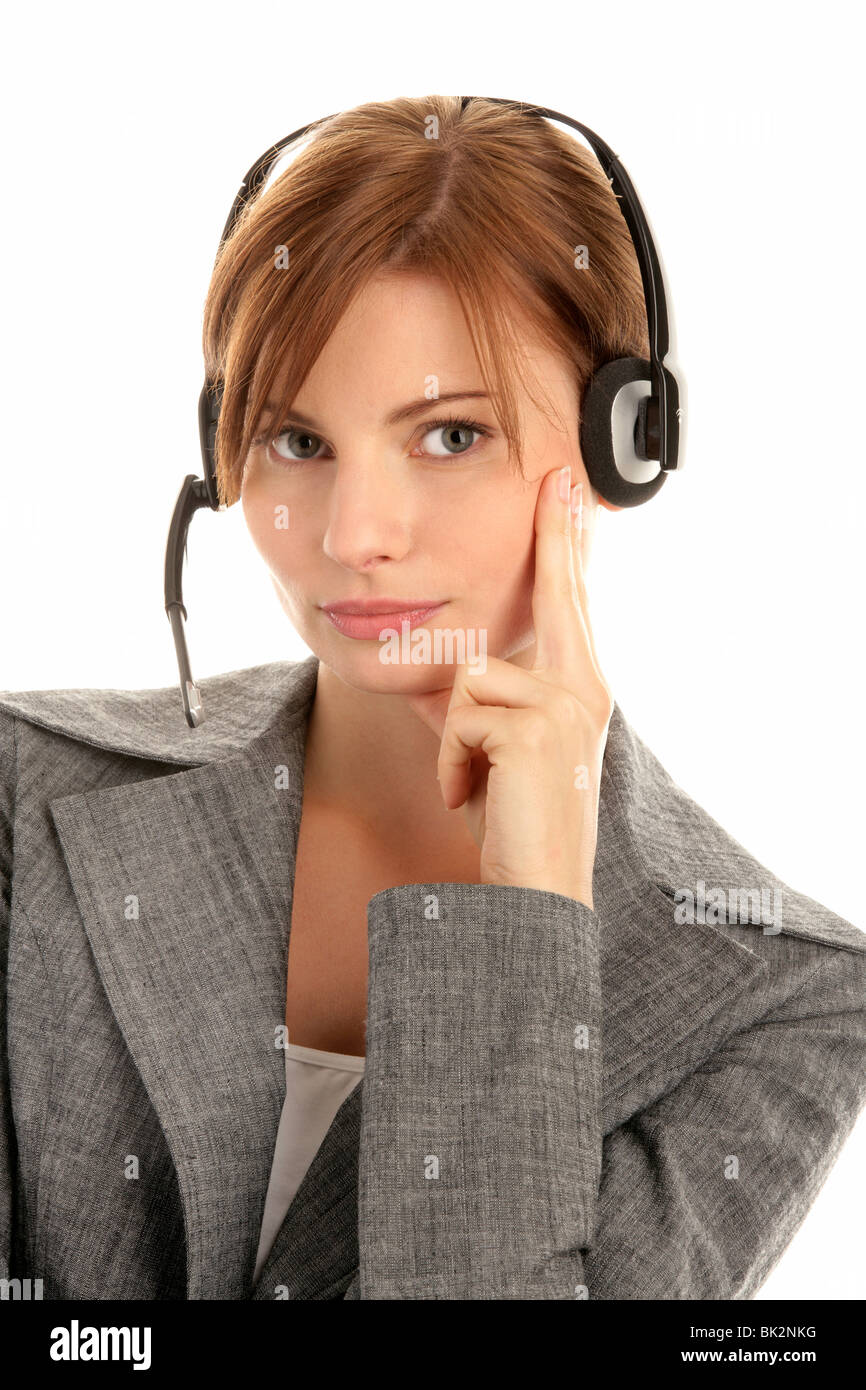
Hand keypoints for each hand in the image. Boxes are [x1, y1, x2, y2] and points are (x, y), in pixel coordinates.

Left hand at [406, 466, 613, 908]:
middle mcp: (584, 689)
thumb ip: (485, 702)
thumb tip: (454, 665)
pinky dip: (450, 763)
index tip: (568, 490)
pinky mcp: (535, 730)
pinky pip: (459, 716)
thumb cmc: (515, 824)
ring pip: (470, 672)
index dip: (567, 544)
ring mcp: (566, 707)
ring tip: (474, 784)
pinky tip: (472, 798)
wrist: (535, 893)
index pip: (568, 603)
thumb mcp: (499, 751)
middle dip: (556, 534)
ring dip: (452, 737)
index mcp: (578, 688)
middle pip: (557, 594)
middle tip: (557, 474)